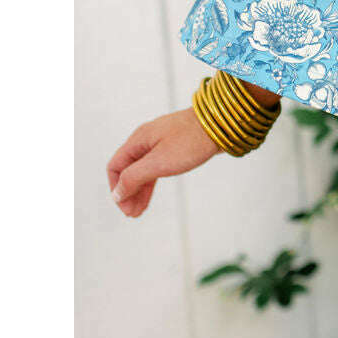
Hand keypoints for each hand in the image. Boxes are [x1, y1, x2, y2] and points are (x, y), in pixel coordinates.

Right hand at [107, 108, 221, 218]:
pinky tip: (151, 195)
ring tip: (139, 211)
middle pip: (128, 170)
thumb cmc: (191, 140)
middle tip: (132, 214)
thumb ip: (135, 177)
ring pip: (143, 170)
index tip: (124, 207)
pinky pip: (157, 167)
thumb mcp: (159, 162)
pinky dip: (152, 182)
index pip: (115, 166)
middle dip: (128, 192)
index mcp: (138, 140)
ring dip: (139, 190)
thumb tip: (117, 194)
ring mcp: (161, 143)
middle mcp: (146, 140)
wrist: (222, 123)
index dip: (116, 188)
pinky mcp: (175, 147)